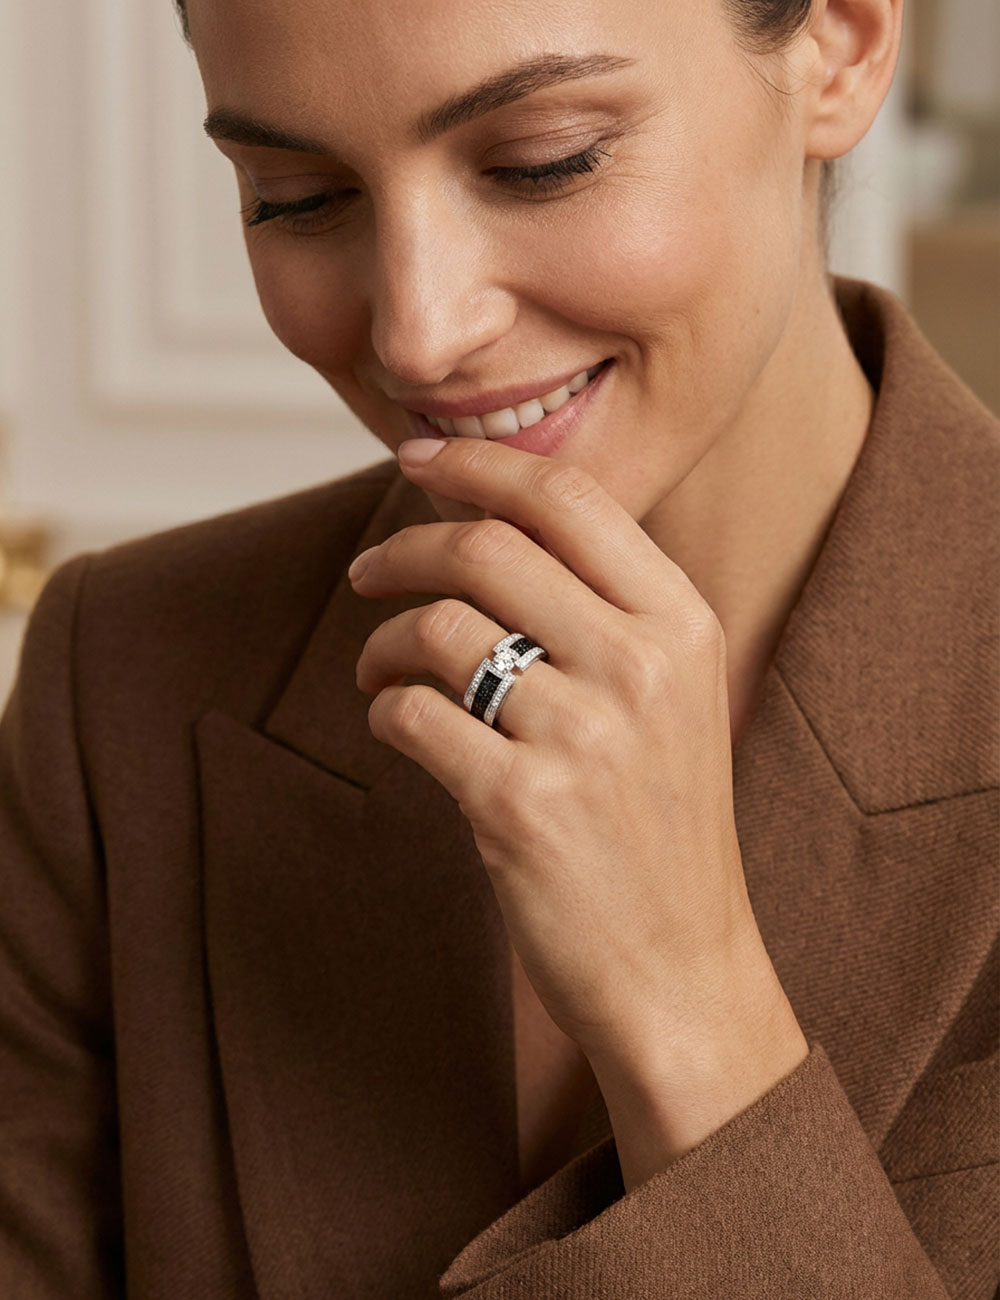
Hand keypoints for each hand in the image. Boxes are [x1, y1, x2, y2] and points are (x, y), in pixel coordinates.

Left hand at [350, 437, 795, 1072]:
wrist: (679, 967)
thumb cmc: (659, 827)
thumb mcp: (672, 699)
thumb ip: (604, 611)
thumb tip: (488, 527)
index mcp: (682, 625)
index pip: (568, 499)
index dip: (478, 465)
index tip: (415, 459)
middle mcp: (641, 667)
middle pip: (486, 548)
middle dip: (403, 548)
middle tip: (366, 572)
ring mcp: (584, 738)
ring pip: (437, 630)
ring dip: (382, 642)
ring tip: (377, 671)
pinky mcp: (521, 807)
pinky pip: (411, 714)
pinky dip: (383, 709)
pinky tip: (396, 725)